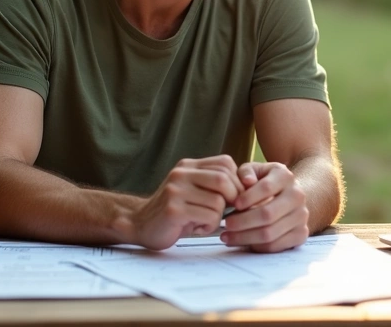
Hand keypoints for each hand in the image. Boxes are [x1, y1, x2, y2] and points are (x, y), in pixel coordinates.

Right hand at [129, 155, 243, 249]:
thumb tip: (250, 186)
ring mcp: (176, 190)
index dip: (238, 181)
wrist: (139, 225)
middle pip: (224, 179)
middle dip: (233, 199)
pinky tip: (197, 228)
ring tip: (205, 221)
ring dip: (218, 217)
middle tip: (226, 213)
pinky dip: (209, 226)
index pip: (225, 163)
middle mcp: (181, 174)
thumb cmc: (175, 211)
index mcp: (188, 166)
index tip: (236, 198)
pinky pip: (208, 216)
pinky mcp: (173, 209)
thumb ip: (215, 184)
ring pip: (218, 201)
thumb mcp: (195, 190)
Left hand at [221, 162, 308, 252]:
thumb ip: (246, 172)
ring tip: (227, 236)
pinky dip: (256, 247)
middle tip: (226, 224)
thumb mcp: (255, 171)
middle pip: (267, 214)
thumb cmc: (265, 182)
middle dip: (242, 222)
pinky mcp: (301, 234)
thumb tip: (246, 181)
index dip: (247, 198)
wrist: (289, 195)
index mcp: (286, 177)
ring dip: (244, 237)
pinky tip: (242, 242)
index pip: (266, 188)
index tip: (233, 204)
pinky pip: (275, 246)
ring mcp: (301, 216)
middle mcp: (298, 196)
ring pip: (269, 233)